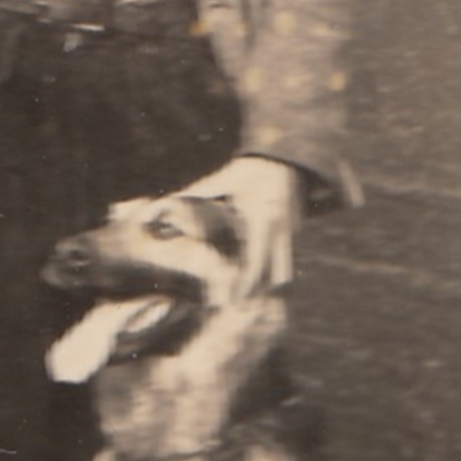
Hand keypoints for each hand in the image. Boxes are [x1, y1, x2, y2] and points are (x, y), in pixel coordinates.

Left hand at [184, 155, 301, 293]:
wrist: (283, 155)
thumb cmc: (247, 169)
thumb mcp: (220, 181)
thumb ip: (193, 193)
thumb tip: (163, 201)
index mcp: (261, 220)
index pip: (255, 265)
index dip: (244, 287)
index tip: (231, 302)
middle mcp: (281, 230)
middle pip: (278, 277)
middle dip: (260, 292)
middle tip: (239, 305)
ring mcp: (293, 232)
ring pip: (286, 270)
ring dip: (269, 282)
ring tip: (249, 294)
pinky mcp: (297, 231)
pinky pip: (288, 259)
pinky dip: (274, 269)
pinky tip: (260, 276)